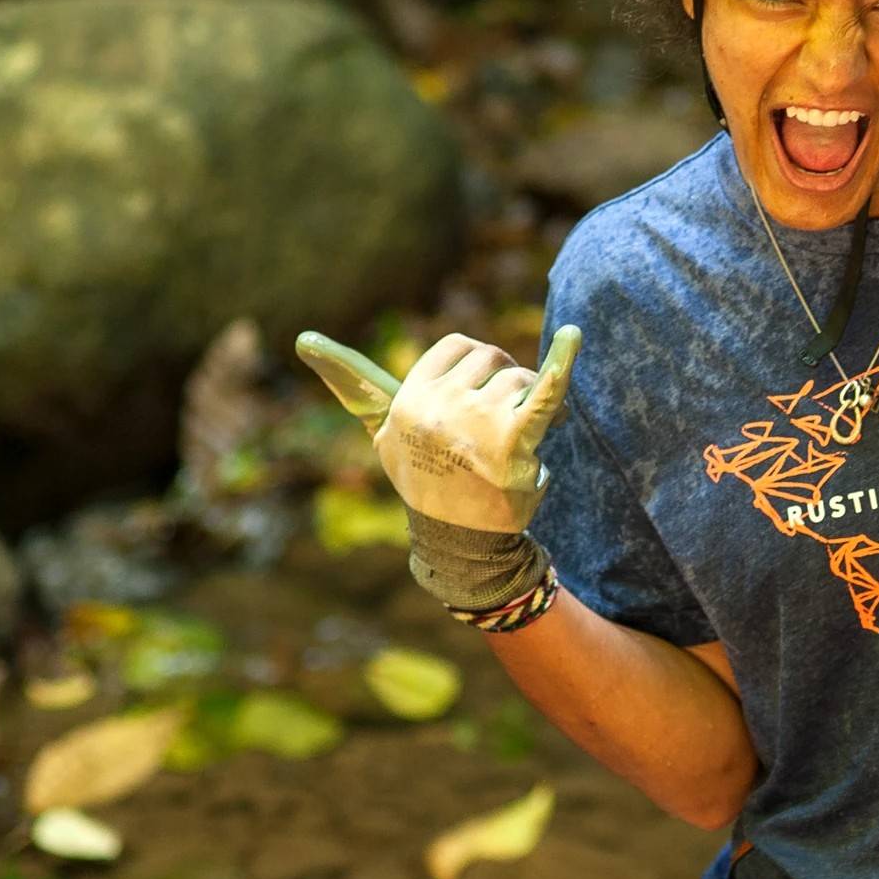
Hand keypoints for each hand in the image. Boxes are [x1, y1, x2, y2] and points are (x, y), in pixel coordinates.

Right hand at [296, 326, 581, 534]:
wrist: (460, 540)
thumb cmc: (424, 478)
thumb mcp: (383, 431)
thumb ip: (355, 386)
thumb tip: (305, 338)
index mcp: (409, 399)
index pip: (457, 347)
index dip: (474, 366)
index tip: (476, 393)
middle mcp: (438, 407)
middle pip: (493, 358)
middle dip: (503, 382)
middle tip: (498, 424)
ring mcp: (475, 422)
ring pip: (521, 379)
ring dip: (529, 403)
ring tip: (514, 441)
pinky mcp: (513, 440)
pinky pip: (545, 392)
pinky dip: (562, 363)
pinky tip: (574, 339)